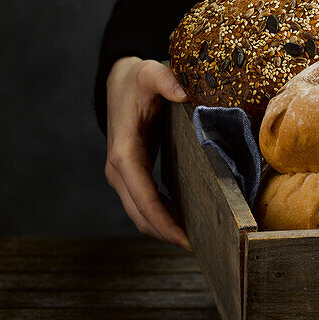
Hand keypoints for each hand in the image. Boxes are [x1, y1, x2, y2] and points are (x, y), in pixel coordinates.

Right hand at [104, 56, 191, 247]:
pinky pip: (144, 204)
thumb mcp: (150, 72)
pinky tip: (185, 222)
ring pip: (140, 214)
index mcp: (124, 151)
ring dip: (163, 229)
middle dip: (166, 232)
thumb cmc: (136, 79)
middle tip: (201, 246)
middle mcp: (118, 169)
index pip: (143, 195)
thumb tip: (182, 92)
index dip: (161, 219)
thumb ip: (165, 79)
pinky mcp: (130, 176)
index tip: (183, 238)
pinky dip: (161, 217)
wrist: (117, 81)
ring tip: (196, 239)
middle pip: (140, 213)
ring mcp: (121, 175)